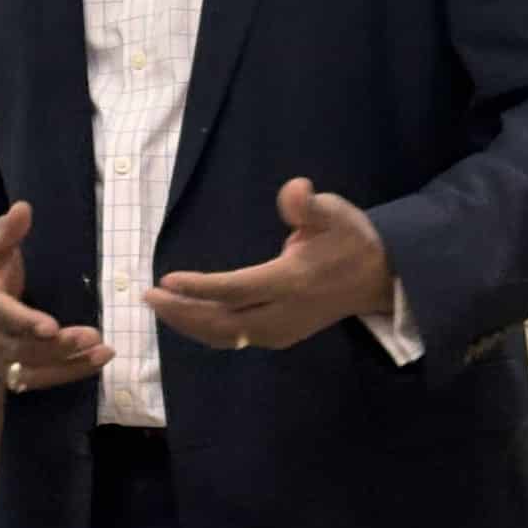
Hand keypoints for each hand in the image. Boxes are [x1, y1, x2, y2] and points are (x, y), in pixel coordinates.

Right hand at [0, 201, 113, 393]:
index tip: (50, 327)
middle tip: (92, 336)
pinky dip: (69, 373)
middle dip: (58, 346)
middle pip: (22, 348)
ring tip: (104, 352)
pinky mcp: (11, 373)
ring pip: (34, 369)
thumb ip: (4, 232)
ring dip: (70, 364)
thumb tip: (23, 208)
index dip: (24, 322)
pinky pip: (41, 378)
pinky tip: (96, 362)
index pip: (0, 316)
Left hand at [146, 178, 393, 351]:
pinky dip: (206, 330)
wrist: (379, 279)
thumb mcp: (336, 213)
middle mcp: (283, 312)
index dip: (200, 287)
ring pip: (226, 336)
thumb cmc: (351, 239)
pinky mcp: (280, 336)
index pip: (237, 290)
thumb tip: (295, 189)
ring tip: (158, 305)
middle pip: (224, 321)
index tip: (167, 278)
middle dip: (183, 311)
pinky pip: (235, 338)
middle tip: (148, 294)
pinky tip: (186, 317)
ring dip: (189, 323)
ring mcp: (282, 330)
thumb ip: (311, 205)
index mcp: (293, 281)